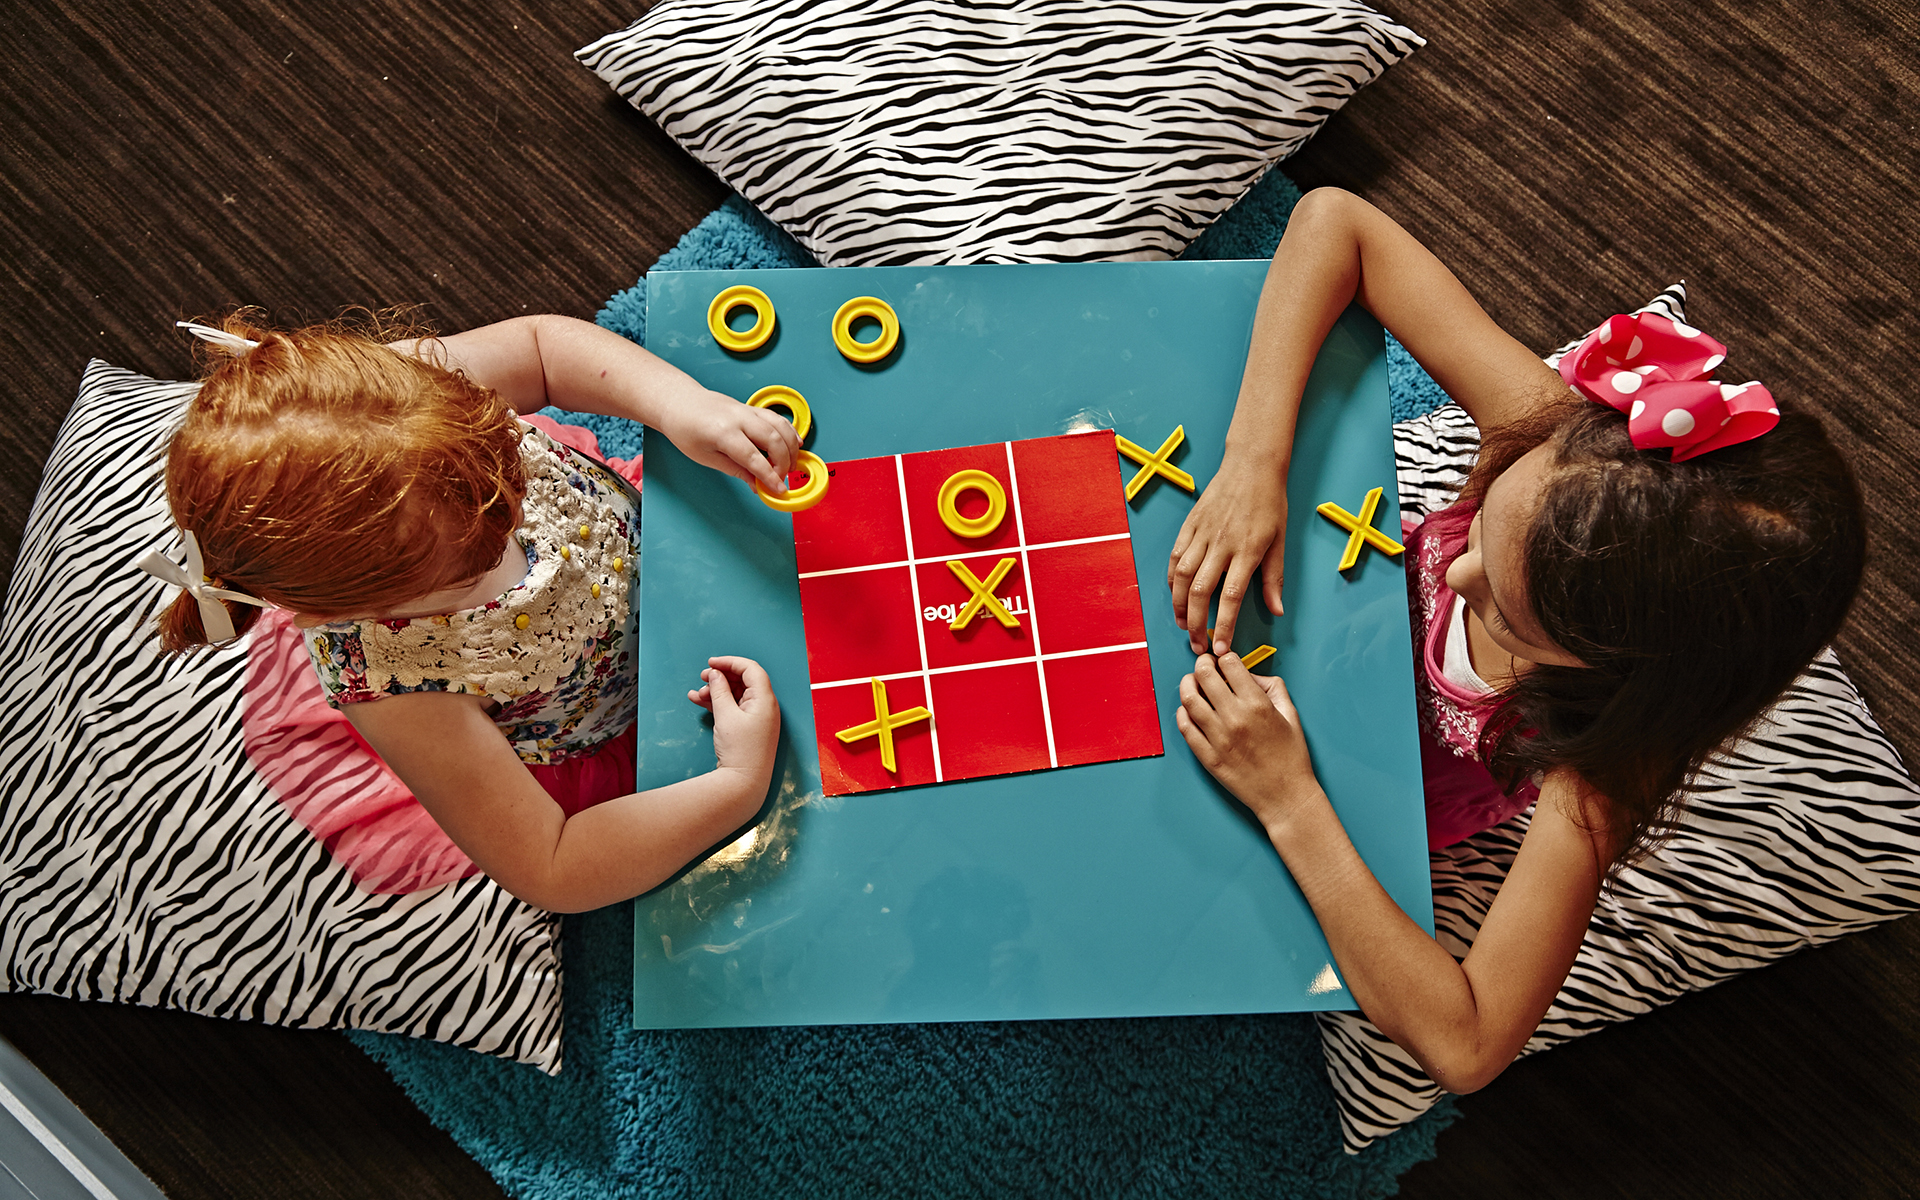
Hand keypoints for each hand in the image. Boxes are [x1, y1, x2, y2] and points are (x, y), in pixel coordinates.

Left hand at [661, 388, 800, 494]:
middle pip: (774, 440)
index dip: (770, 476)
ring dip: (791, 447)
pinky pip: (776, 417)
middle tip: (781, 479)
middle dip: (783, 463)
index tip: (779, 490)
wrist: (679, 402)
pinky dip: (789, 430)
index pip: (754, 458)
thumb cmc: (685, 429)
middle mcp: (738, 418)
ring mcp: (747, 410)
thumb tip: (756, 484)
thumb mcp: (705, 457)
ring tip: (790, 465)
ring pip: (780, 426)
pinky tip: (795, 443)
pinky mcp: (751, 407)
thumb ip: (735, 470)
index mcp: (723, 432)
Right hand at [688, 656, 780, 785]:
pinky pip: (734, 707)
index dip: (730, 662)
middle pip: (743, 680)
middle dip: (721, 676)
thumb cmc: (740, 751)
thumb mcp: (725, 715)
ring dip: (716, 690)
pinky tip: (700, 701)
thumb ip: (719, 690)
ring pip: (736, 694)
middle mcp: (765, 706)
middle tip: (703, 677)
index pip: (751, 669)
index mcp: (765, 699)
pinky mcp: (749, 727)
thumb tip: (716, 675)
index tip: (711, 663)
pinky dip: (718, 703)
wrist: (744, 783)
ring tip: (697, 693)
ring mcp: (757, 717)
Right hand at [1168, 453, 1287, 653]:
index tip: (1221, 648)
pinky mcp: (1190, 524)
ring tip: (1182, 624)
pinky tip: (1175, 594)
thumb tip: (1276, 610)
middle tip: (1197, 646)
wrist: (1252, 464)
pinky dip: (1171, 580)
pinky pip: (1175, 557)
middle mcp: (1221, 543)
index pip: (1231, 596)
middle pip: (1200, 591)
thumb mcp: (1280, 541)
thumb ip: (1274, 578)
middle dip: (1196, 623)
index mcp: (1247, 549)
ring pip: (1181, 576)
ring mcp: (1202, 533)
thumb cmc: (1270, 502)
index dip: (1225, 625)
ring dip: (1179, 605)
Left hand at [1175, 653, 1322, 834]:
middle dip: (1202, 663)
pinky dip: (1182, 713)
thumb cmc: (1291, 756)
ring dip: (1187, 685)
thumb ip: (1272, 687)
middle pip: (1204, 675)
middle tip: (1204, 665)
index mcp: (1257, 704)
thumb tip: (1248, 674)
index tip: (1224, 660)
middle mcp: (1235, 718)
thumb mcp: (1290, 714)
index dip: (1225, 657)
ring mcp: (1218, 738)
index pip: (1229, 664)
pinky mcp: (1208, 756)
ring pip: (1189, 699)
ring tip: (1191, 683)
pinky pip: (1185, 728)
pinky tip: (1187, 710)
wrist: (1285, 795)